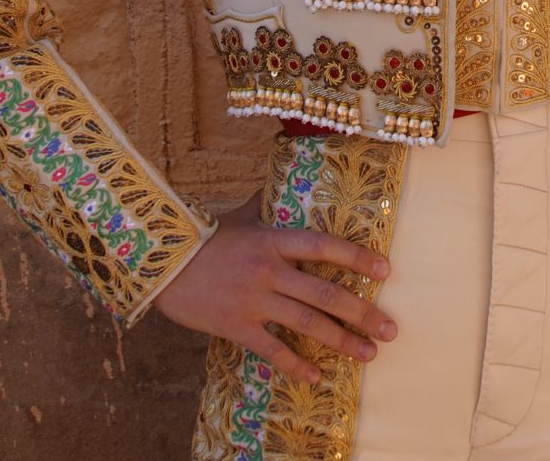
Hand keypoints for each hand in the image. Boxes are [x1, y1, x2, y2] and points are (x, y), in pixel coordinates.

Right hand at [153, 198, 396, 383]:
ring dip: (342, 340)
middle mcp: (269, 269)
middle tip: (390, 329)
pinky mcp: (235, 325)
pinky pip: (272, 349)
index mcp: (273, 239)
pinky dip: (296, 365)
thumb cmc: (203, 236)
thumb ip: (267, 205)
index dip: (357, 257)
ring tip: (369, 353)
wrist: (159, 262)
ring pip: (307, 322)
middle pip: (325, 291)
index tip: (385, 272)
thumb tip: (283, 173)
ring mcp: (253, 299)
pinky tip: (317, 376)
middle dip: (362, 312)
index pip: (325, 245)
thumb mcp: (240, 216)